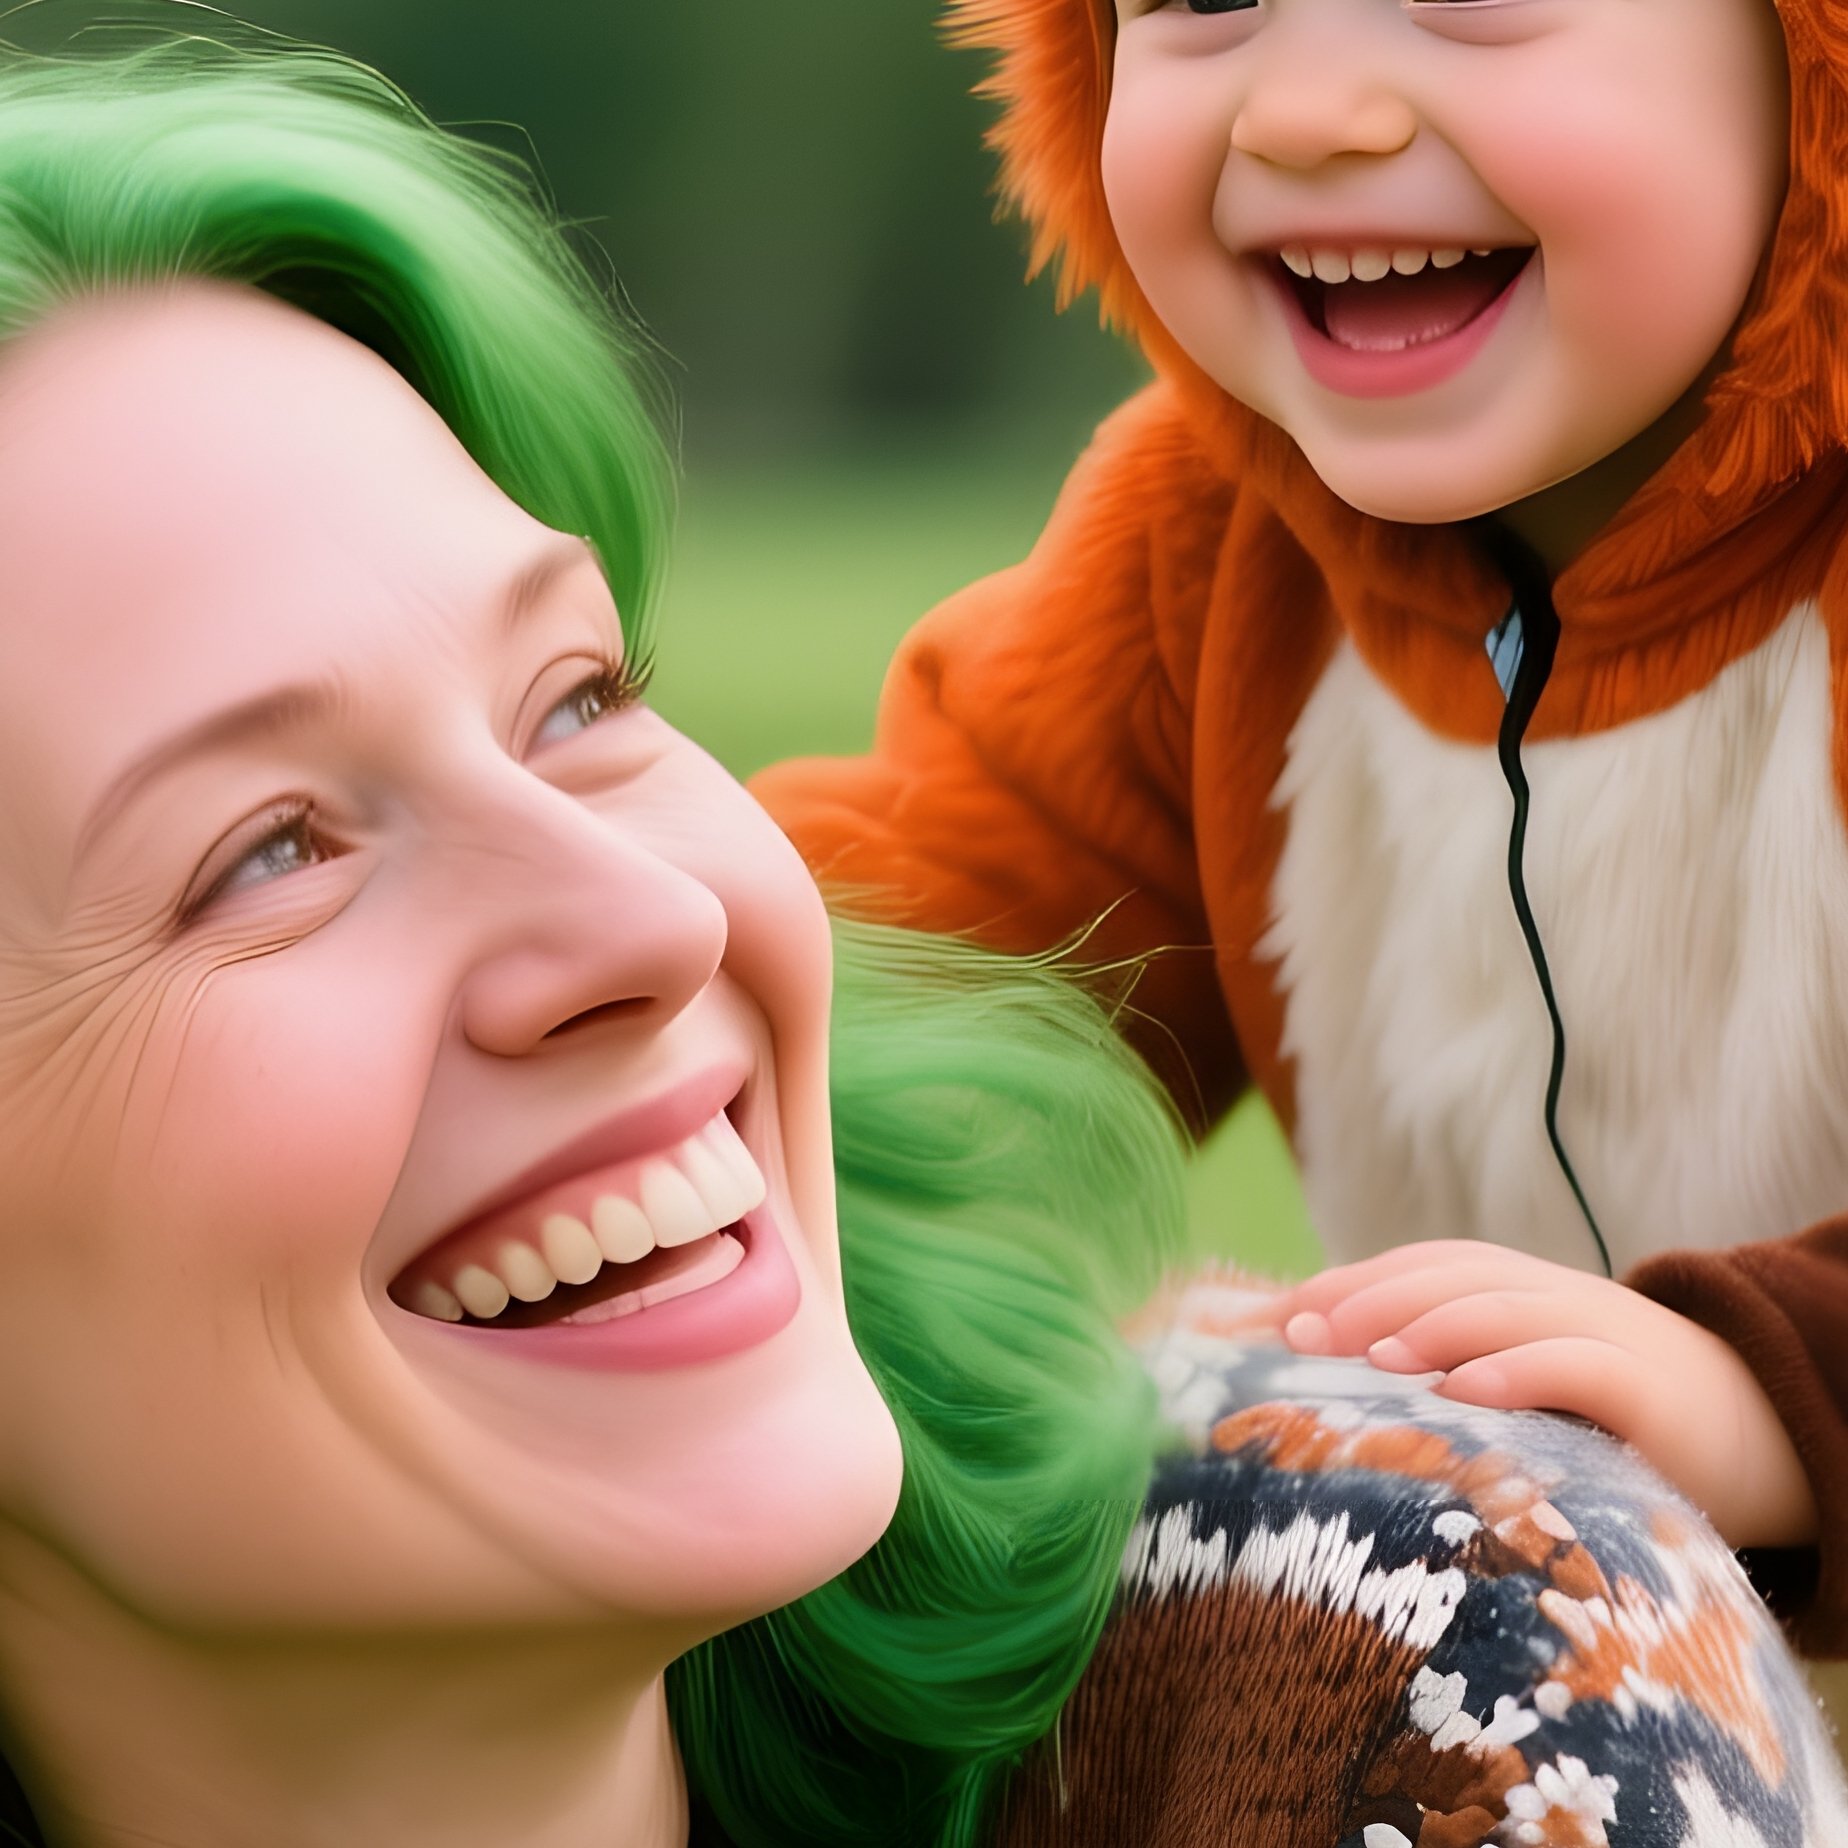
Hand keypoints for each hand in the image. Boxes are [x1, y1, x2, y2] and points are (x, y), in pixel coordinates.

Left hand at [1276, 1241, 1818, 1550]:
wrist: (1759, 1426)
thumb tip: (1341, 1378)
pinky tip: (1464, 1391)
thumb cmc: (1614, 1412)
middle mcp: (1547, 1295)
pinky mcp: (1642, 1384)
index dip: (1346, 1283)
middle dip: (1367, 1302)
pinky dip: (1516, 1371)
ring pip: (1503, 1310)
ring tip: (1370, 1355)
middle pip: (1446, 1279)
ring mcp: (1597, 1331)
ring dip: (1430, 1327)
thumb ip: (1451, 1368)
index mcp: (1512, 1288)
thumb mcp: (1524, 1380)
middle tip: (1299, 1336)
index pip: (1417, 1268)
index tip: (1273, 1320)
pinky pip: (1575, 1366)